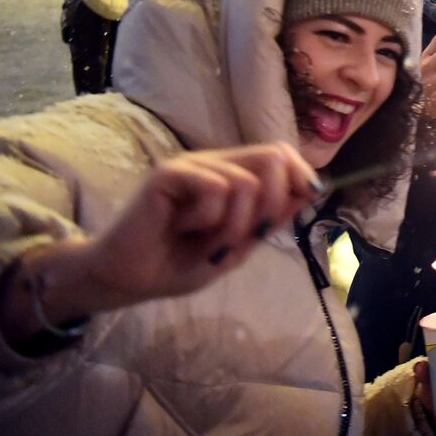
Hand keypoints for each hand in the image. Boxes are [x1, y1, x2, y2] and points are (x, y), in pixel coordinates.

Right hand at [0, 144, 323, 345]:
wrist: (125, 281)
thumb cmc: (175, 265)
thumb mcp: (235, 247)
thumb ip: (268, 220)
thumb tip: (310, 191)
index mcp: (231, 176)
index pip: (281, 155)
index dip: (302, 174)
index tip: (310, 199)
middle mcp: (214, 164)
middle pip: (274, 155)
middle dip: (277, 201)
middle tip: (255, 233)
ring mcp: (192, 165)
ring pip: (247, 181)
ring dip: (236, 224)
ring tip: (208, 241)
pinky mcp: (169, 173)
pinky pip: (216, 188)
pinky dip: (210, 219)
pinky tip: (184, 228)